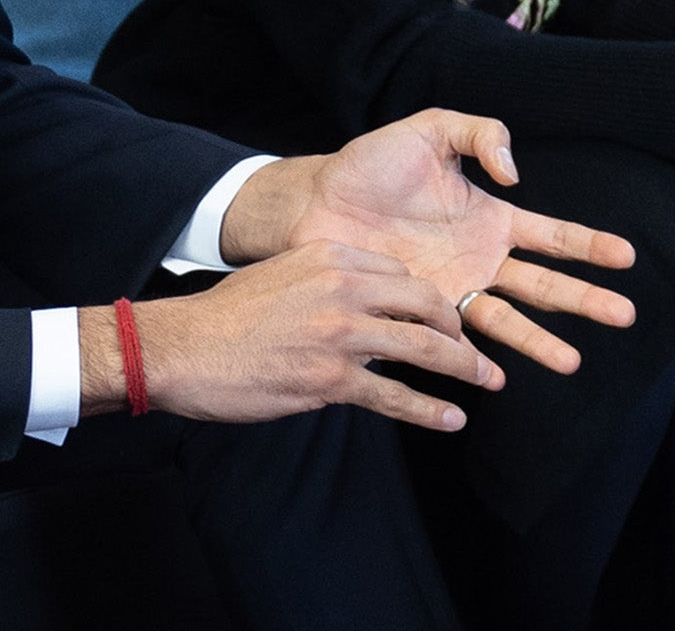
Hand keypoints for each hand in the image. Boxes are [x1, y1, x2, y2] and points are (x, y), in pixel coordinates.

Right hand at [82, 241, 503, 431]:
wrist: (187, 347)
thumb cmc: (228, 313)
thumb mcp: (282, 272)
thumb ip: (325, 278)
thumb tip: (363, 297)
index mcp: (331, 257)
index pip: (402, 274)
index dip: (427, 298)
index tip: (440, 316)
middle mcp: (344, 289)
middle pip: (426, 304)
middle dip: (459, 328)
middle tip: (474, 348)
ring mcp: (342, 335)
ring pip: (424, 350)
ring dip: (465, 368)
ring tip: (487, 381)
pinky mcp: (333, 380)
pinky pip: (397, 396)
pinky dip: (431, 411)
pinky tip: (452, 418)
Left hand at [248, 110, 635, 373]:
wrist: (317, 200)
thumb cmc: (371, 164)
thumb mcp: (430, 130)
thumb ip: (478, 134)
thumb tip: (515, 174)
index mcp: (489, 217)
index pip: (552, 235)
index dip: (589, 245)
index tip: (627, 256)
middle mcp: (479, 257)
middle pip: (544, 283)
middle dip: (585, 300)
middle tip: (625, 317)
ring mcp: (451, 287)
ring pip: (508, 319)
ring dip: (541, 340)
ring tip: (572, 362)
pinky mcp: (418, 309)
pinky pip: (455, 337)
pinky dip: (477, 359)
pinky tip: (498, 378)